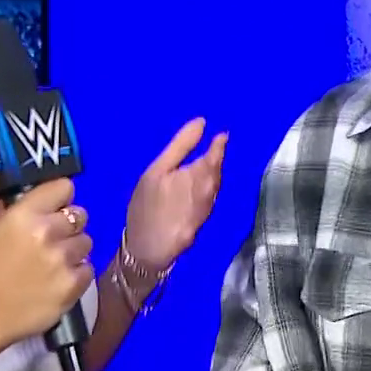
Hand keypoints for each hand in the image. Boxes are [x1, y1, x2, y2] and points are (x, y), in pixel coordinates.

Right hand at [0, 179, 93, 347]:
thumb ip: (27, 213)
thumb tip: (54, 204)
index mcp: (23, 215)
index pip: (63, 187)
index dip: (61, 198)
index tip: (56, 209)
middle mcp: (46, 232)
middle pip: (80, 215)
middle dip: (70, 226)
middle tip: (55, 241)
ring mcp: (62, 259)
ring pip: (86, 242)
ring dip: (74, 251)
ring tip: (54, 265)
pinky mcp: (74, 284)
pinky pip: (88, 269)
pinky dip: (77, 275)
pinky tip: (58, 282)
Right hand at [123, 118, 227, 270]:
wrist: (148, 248)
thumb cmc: (148, 205)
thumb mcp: (158, 170)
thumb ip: (181, 146)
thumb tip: (202, 123)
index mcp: (201, 174)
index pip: (217, 154)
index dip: (219, 143)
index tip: (222, 134)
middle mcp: (211, 190)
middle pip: (218, 170)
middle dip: (217, 158)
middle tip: (216, 145)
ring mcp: (208, 207)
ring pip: (214, 184)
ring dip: (213, 173)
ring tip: (207, 162)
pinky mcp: (203, 219)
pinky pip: (208, 197)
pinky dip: (206, 187)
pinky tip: (197, 186)